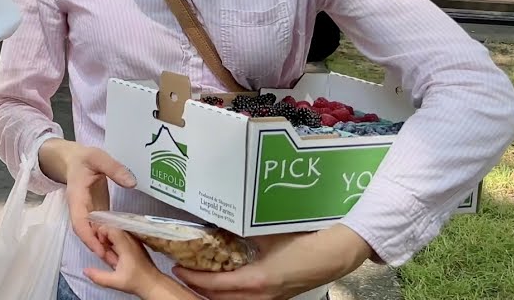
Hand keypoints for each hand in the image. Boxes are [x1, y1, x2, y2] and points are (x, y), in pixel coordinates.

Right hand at [41, 139, 136, 257]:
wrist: (73, 158)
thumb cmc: (84, 158)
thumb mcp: (98, 158)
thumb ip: (114, 168)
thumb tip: (131, 183)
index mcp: (77, 198)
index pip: (79, 222)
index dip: (88, 238)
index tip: (100, 250)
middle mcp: (79, 208)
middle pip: (85, 232)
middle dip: (97, 247)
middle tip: (114, 260)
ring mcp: (86, 211)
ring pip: (91, 232)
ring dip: (102, 245)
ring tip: (118, 257)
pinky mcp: (94, 210)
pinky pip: (98, 227)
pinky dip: (106, 236)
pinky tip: (118, 243)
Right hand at [85, 225, 199, 298]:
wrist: (153, 284)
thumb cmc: (137, 282)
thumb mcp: (115, 281)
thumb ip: (98, 276)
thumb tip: (85, 271)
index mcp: (126, 245)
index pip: (111, 227)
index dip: (101, 232)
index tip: (98, 242)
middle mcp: (131, 240)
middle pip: (114, 227)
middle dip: (104, 234)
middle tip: (101, 246)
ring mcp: (135, 241)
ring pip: (119, 231)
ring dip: (110, 237)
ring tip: (107, 249)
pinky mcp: (137, 244)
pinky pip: (124, 236)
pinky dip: (116, 240)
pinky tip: (114, 251)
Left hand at [174, 224, 371, 299]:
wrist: (335, 254)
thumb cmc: (303, 241)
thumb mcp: (267, 233)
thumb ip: (242, 231)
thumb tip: (219, 222)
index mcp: (256, 280)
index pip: (215, 285)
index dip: (193, 278)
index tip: (177, 267)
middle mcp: (262, 296)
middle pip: (221, 299)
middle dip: (199, 288)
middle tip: (183, 272)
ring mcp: (272, 299)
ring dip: (215, 293)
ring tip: (200, 277)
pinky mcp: (279, 297)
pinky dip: (231, 293)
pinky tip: (227, 281)